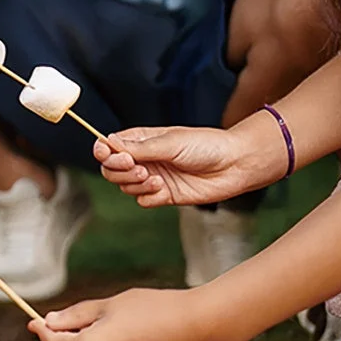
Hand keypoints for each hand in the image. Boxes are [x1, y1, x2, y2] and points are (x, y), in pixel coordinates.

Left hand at [27, 288, 214, 340]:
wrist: (195, 328)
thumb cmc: (153, 310)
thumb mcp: (108, 305)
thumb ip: (75, 316)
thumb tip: (49, 321)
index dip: (42, 330)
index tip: (33, 319)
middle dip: (60, 339)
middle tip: (61, 318)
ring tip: (89, 323)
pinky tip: (108, 336)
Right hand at [94, 127, 252, 206]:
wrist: (234, 165)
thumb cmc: (206, 145)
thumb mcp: (170, 142)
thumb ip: (138, 148)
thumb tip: (109, 144)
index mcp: (142, 140)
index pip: (110, 147)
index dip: (105, 152)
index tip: (109, 154)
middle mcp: (144, 159)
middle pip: (112, 170)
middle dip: (120, 171)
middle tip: (138, 168)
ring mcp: (153, 177)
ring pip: (125, 187)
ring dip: (136, 184)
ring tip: (156, 178)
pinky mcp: (163, 195)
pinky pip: (142, 200)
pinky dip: (149, 196)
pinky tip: (164, 188)